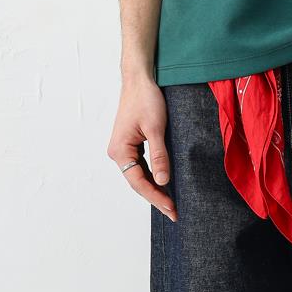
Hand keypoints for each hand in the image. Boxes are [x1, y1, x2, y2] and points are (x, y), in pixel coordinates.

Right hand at [109, 75, 177, 219]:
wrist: (139, 79)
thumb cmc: (146, 99)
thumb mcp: (156, 129)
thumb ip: (160, 156)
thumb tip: (163, 182)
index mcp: (120, 151)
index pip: (138, 182)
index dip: (156, 196)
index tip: (171, 208)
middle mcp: (117, 152)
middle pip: (137, 182)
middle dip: (155, 197)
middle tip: (174, 212)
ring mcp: (123, 148)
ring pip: (139, 175)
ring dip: (154, 188)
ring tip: (170, 203)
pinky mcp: (130, 143)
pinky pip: (140, 165)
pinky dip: (152, 176)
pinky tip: (163, 184)